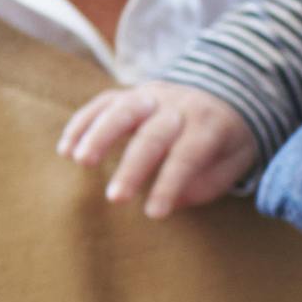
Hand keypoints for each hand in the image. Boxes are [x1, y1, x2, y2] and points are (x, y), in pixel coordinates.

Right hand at [58, 82, 256, 217]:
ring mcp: (151, 95)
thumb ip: (209, 181)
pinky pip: (102, 102)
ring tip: (80, 161)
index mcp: (209, 124)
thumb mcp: (236, 160)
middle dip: (133, 167)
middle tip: (116, 199)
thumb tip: (175, 199)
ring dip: (98, 134)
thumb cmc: (225, 138)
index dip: (170, 184)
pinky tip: (66, 149)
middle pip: (153, 133)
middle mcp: (178, 106)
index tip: (154, 214)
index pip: (188, 155)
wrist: (225, 88)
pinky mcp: (129, 92)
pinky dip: (82, 123)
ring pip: (122, 108)